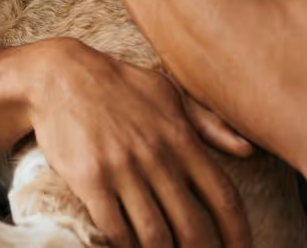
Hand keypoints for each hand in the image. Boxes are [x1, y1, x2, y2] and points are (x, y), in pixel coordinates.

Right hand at [26, 39, 251, 247]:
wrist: (59, 76)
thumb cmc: (119, 85)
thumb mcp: (168, 93)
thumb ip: (208, 123)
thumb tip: (247, 149)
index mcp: (181, 139)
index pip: (224, 197)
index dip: (238, 234)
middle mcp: (157, 157)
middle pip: (193, 226)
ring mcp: (123, 170)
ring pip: (155, 236)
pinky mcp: (90, 180)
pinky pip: (115, 229)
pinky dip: (125, 247)